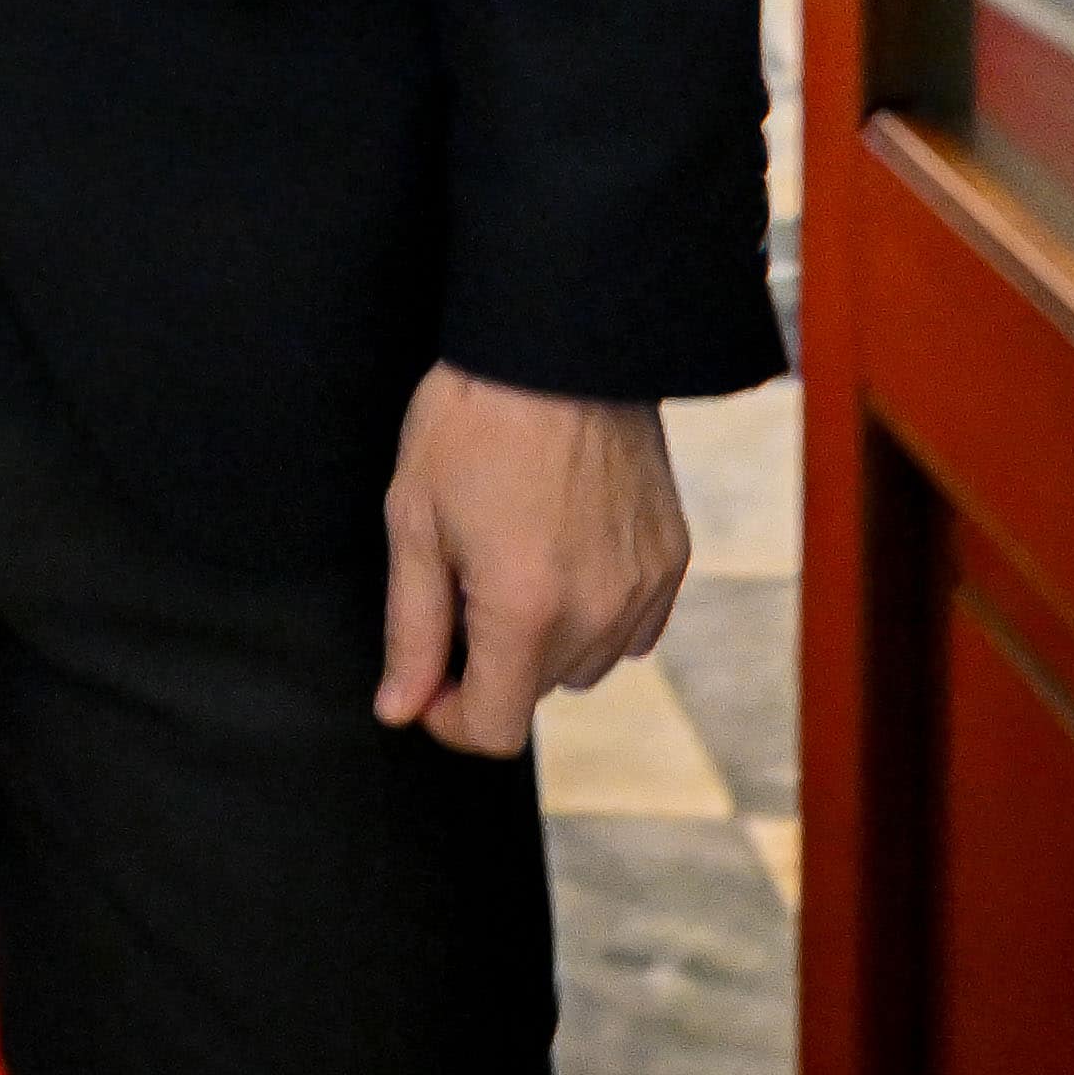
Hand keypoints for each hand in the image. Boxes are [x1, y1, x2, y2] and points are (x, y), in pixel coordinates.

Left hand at [375, 368, 688, 754]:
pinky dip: (595, 613)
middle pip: (535, 693)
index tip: (428, 678)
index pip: (494, 729)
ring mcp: (644, 588)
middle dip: (490, 664)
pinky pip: (630, 629)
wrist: (561, 344)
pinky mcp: (673, 559)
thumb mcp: (414, 520)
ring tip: (513, 559)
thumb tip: (400, 709)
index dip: (448, 717)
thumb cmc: (474, 420)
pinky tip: (563, 553)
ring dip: (544, 641)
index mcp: (525, 609)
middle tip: (461, 585)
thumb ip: (412, 629)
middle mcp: (596, 613)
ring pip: (584, 666)